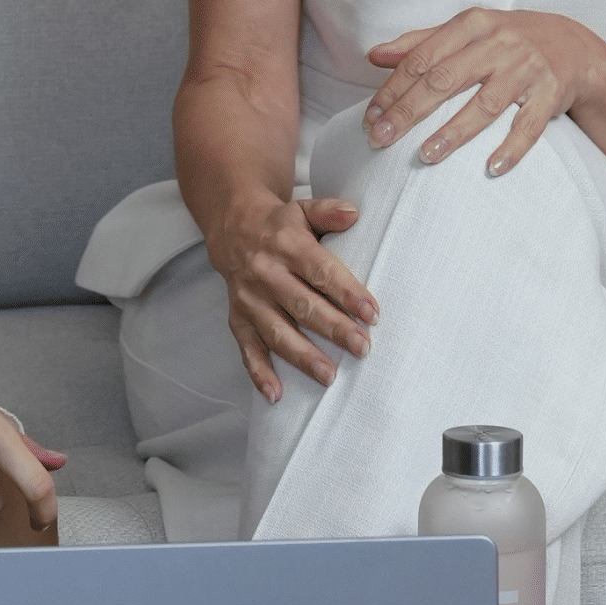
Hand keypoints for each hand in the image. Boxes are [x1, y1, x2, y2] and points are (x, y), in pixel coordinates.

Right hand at [207, 189, 377, 404]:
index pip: (321, 271)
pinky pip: (247, 349)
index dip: (347, 292)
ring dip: (303, 356)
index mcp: (287, 245)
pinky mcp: (238, 318)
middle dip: (334, 328)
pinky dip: (260, 373)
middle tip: (363, 348)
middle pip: (303, 305)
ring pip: (277, 332)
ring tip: (329, 376)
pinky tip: (276, 394)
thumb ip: (329, 212)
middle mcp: (266, 273)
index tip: (372, 313)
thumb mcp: (303, 209)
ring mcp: (249, 299)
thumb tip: (355, 213)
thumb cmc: (280, 225)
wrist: (233, 229)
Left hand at [363, 9, 605, 177]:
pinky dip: (512, 147)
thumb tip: (373, 55)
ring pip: (485, 103)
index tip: (370, 117)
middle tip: (381, 139)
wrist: (574, 45)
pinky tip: (491, 168)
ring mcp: (526, 69)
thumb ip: (420, 43)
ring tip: (426, 156)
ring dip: (454, 132)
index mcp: (472, 25)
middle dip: (409, 111)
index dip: (393, 88)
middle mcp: (499, 43)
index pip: (423, 58)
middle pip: (446, 80)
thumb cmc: (506, 40)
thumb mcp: (467, 31)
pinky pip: (529, 125)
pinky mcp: (550, 93)